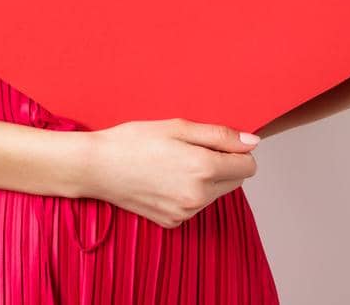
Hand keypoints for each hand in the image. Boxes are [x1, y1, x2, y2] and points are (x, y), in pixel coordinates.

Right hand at [82, 118, 259, 228]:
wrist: (97, 167)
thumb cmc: (134, 140)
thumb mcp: (179, 127)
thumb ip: (220, 135)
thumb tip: (252, 142)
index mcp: (204, 169)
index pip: (248, 165)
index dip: (236, 150)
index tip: (215, 142)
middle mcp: (199, 196)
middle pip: (235, 181)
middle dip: (223, 165)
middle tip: (191, 149)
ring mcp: (185, 213)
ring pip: (216, 194)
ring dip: (206, 179)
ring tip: (174, 163)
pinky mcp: (173, 223)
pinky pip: (195, 206)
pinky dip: (188, 193)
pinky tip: (165, 179)